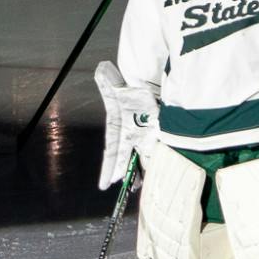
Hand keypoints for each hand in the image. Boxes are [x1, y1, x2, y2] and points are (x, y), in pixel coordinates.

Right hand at [95, 61, 157, 189]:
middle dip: (125, 174)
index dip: (109, 168)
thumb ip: (108, 79)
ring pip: (142, 156)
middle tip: (126, 190)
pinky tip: (156, 171)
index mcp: (119, 128)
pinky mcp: (157, 133)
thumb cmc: (132, 86)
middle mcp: (130, 133)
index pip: (112, 152)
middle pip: (127, 158)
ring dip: (140, 171)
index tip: (105, 185)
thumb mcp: (119, 83)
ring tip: (139, 186)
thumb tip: (101, 68)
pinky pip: (156, 150)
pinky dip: (155, 161)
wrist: (150, 81)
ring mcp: (144, 134)